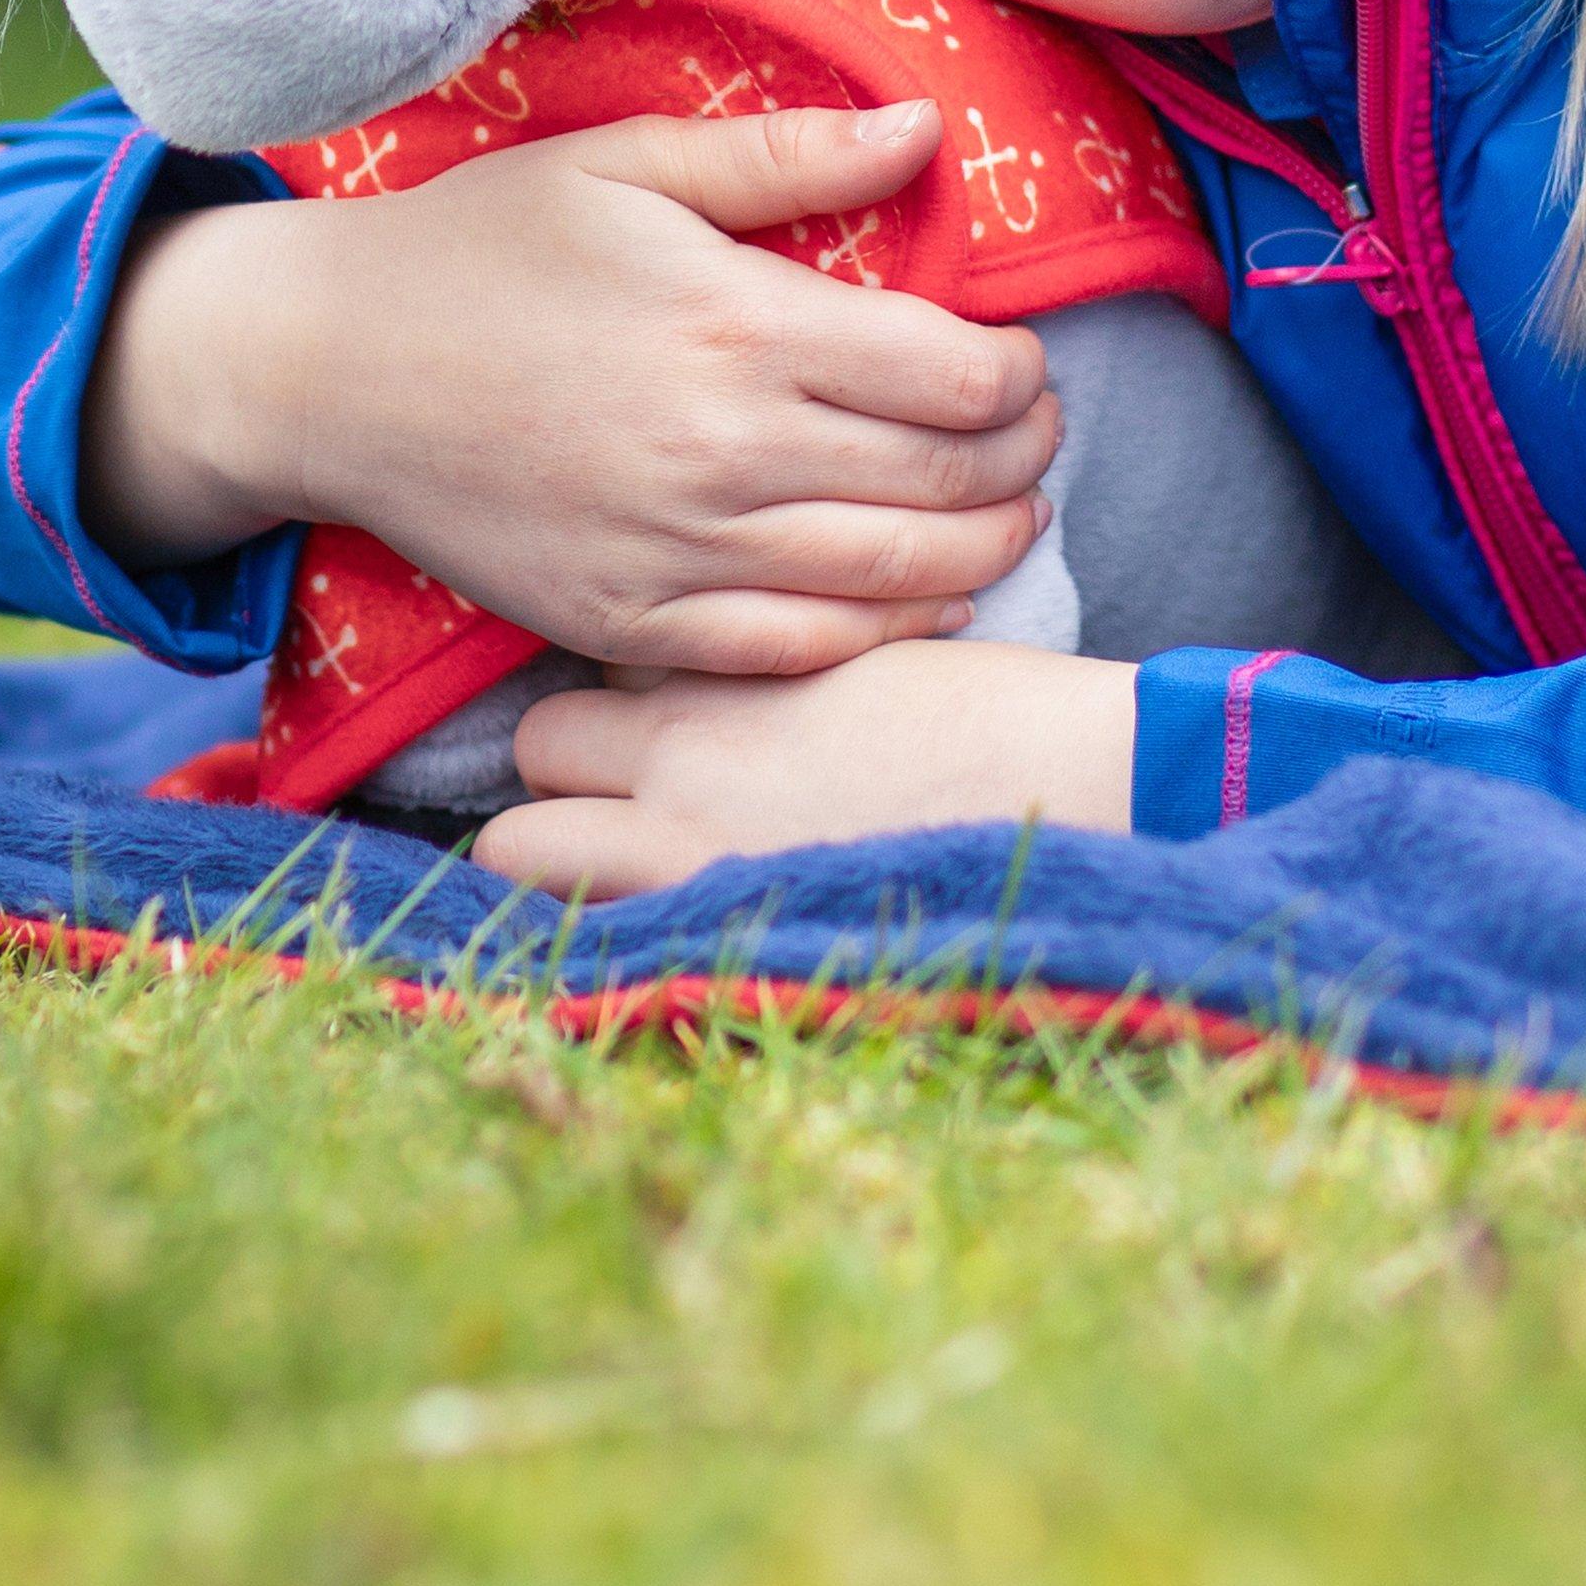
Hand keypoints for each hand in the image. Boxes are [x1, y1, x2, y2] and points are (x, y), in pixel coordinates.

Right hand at [84, 102, 1062, 674]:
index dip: (1020, 376)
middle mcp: (722, 453)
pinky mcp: (627, 624)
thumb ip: (787, 154)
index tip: (1024, 365)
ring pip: (891, 579)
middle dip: (1021, 460)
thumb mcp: (627, 164)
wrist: (328, 369)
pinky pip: (794, 652)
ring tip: (1010, 518)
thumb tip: (928, 127)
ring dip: (982, 550)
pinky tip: (917, 597)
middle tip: (1038, 440)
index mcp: (737, 327)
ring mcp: (675, 555)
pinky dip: (881, 631)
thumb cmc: (481, 248)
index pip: (955, 375)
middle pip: (943, 480)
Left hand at [471, 644, 1139, 897]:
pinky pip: (579, 936)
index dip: (627, 686)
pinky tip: (647, 940)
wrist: (1071, 786)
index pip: (605, 652)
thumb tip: (740, 690)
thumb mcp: (871, 645)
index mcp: (731, 659)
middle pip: (541, 735)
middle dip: (569, 766)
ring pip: (514, 845)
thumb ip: (779, 664)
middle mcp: (683, 745)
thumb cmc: (997, 715)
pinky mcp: (702, 930)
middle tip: (632, 792)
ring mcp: (682, 845)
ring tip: (617, 873)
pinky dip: (591, 938)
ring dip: (552, 853)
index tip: (661, 709)